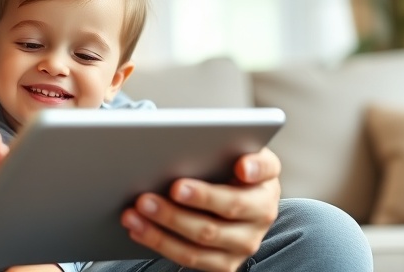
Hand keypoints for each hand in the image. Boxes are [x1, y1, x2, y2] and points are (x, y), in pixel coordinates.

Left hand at [121, 147, 280, 271]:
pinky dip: (161, 243)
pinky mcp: (225, 263)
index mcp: (265, 178)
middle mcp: (263, 213)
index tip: (241, 165)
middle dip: (197, 196)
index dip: (255, 168)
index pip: (265, 170)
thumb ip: (222, 144)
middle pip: (230, 207)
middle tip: (164, 187)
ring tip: (138, 208)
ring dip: (167, 224)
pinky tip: (138, 228)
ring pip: (205, 238)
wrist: (226, 204)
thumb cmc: (221, 169)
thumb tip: (210, 147)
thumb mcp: (230, 150)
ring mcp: (245, 242)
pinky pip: (191, 258)